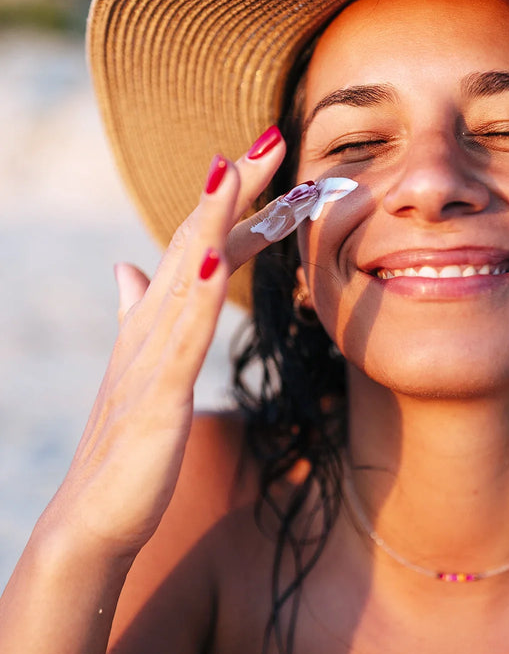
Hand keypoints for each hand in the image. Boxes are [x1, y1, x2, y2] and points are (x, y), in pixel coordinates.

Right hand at [45, 126, 286, 558]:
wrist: (92, 517)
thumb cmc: (124, 443)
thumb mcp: (140, 368)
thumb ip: (140, 314)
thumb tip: (129, 269)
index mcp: (156, 318)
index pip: (200, 244)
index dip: (234, 203)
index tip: (267, 162)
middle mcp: (150, 323)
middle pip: (195, 239)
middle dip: (233, 188)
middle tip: (271, 137)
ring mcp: (150, 354)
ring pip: (183, 271)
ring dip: (211, 218)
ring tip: (236, 169)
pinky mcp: (156, 394)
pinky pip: (180, 335)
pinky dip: (195, 292)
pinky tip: (214, 258)